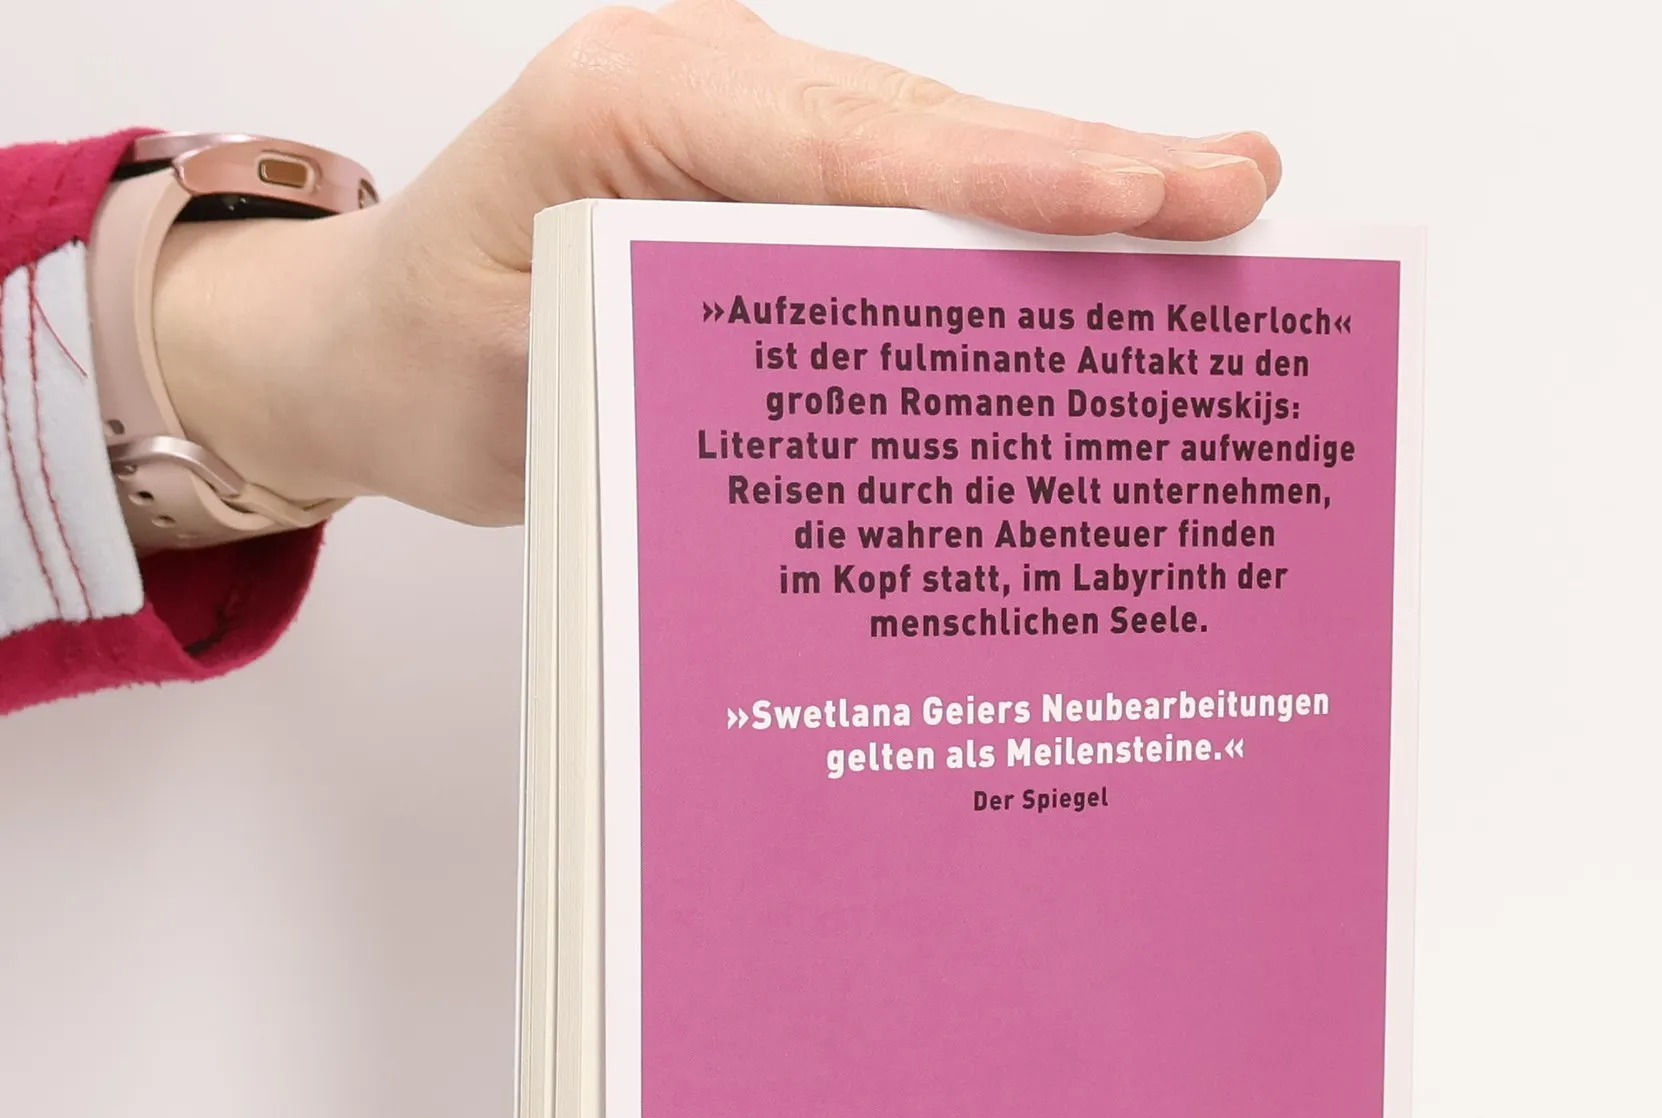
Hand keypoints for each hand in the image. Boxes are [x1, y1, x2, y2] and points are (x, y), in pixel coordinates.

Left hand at [151, 0, 1278, 526]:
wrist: (371, 350)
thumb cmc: (428, 355)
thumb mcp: (525, 384)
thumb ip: (683, 377)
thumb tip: (863, 428)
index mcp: (632, 100)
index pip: (854, 137)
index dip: (1012, 173)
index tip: (1144, 200)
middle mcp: (709, 93)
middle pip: (930, 131)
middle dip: (1090, 171)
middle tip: (1238, 196)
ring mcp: (749, 138)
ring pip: (936, 162)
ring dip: (1068, 206)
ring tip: (1206, 230)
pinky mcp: (772, 197)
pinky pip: (904, 212)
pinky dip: (1000, 250)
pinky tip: (1095, 280)